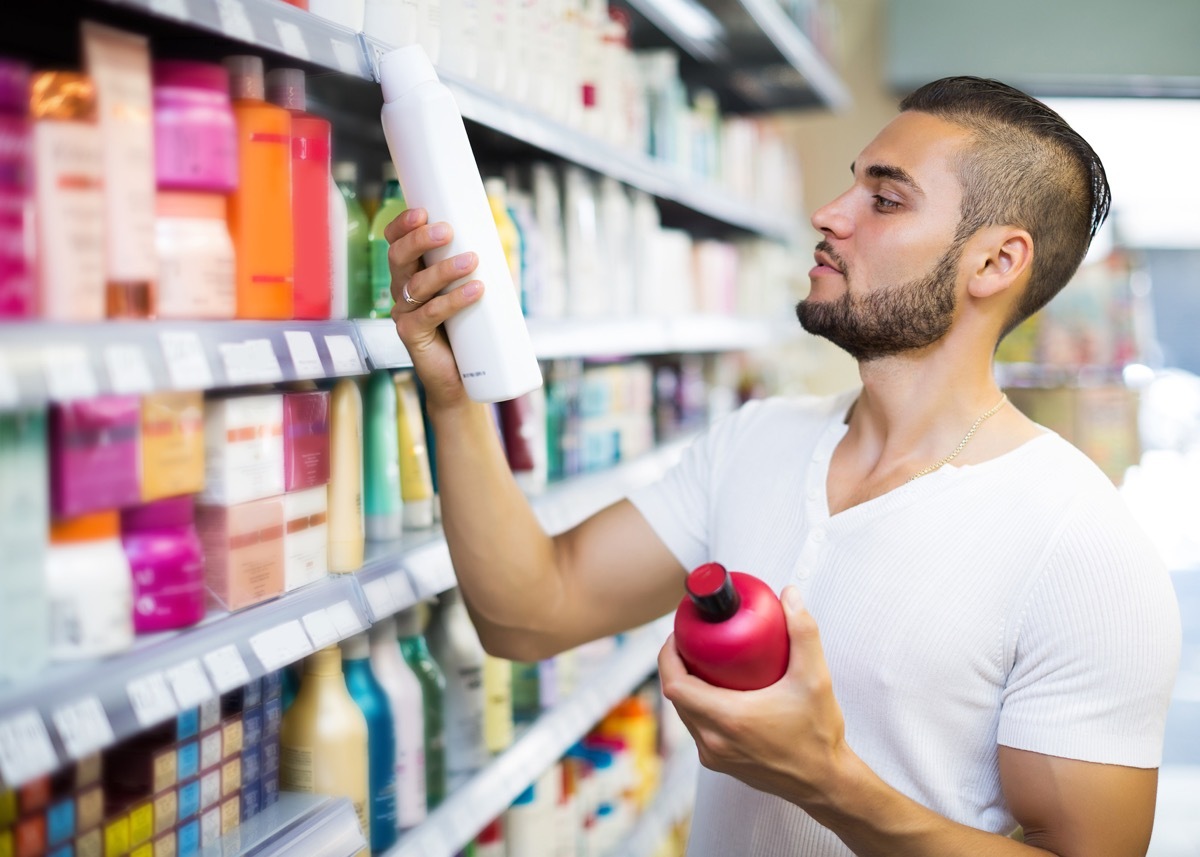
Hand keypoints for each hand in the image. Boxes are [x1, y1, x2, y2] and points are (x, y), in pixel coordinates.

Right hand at [386, 208, 482, 408]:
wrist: (460, 381)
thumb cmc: (468, 333)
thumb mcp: (473, 294)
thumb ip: (481, 270)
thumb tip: (502, 243)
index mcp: (411, 275)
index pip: (396, 243)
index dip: (402, 226)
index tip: (422, 211)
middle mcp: (401, 292)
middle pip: (399, 257)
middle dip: (420, 240)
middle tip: (447, 231)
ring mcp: (403, 314)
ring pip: (417, 284)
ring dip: (445, 269)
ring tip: (473, 260)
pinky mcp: (412, 336)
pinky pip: (429, 314)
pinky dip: (453, 300)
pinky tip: (476, 290)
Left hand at [659, 586, 851, 806]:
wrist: (825, 782)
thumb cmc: (819, 735)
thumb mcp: (815, 678)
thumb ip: (803, 632)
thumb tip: (789, 596)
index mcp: (728, 719)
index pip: (675, 685)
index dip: (668, 655)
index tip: (679, 633)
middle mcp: (713, 741)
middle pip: (676, 696)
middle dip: (677, 665)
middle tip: (693, 640)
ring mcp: (714, 755)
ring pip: (685, 713)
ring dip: (686, 686)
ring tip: (702, 660)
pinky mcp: (720, 763)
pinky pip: (697, 728)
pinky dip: (698, 705)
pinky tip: (714, 689)